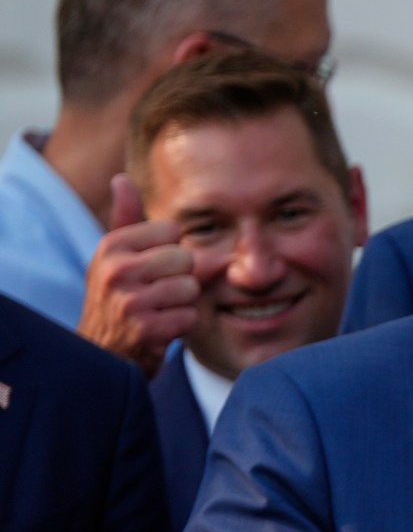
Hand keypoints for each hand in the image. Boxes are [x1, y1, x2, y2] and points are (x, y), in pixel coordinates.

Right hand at [77, 175, 196, 374]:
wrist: (103, 353)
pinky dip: (182, 326)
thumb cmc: (117, 297)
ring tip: (158, 311)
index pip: (173, 231)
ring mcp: (130, 300)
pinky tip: (160, 329)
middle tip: (157, 294)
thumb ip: (126, 218)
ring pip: (191, 288)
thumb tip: (122, 178)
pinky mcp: (146, 329)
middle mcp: (116, 269)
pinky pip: (190, 316)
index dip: (171, 252)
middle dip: (180, 279)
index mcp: (112, 246)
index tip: (151, 270)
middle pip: (186, 258)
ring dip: (182, 304)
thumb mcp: (115, 256)